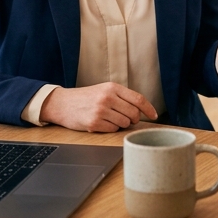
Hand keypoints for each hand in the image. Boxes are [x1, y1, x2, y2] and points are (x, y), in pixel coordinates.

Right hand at [40, 83, 157, 132]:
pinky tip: (101, 123)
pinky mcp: (94, 123)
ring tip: (109, 119)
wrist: (63, 103)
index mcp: (112, 87)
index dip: (149, 109)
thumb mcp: (104, 90)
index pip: (138, 99)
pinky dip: (110, 129)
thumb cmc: (86, 97)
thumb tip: (142, 110)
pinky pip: (113, 130)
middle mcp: (107, 97)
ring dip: (120, 124)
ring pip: (124, 124)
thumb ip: (122, 97)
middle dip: (133, 119)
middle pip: (134, 114)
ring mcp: (100, 111)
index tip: (155, 116)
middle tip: (125, 118)